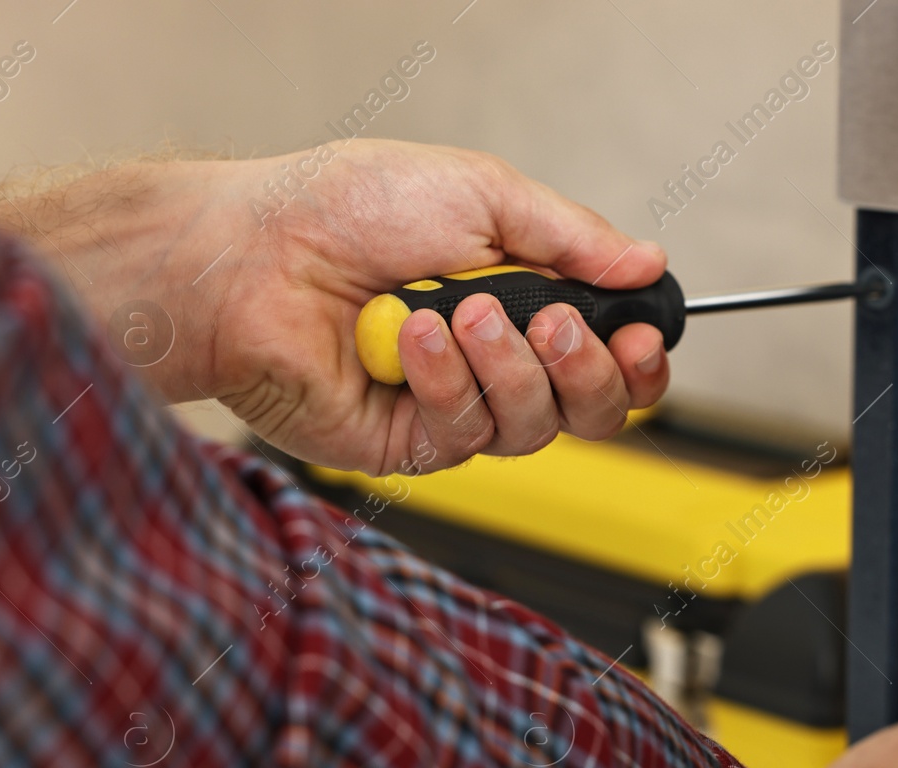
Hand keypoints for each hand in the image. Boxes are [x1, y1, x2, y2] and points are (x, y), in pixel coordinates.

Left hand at [0, 141, 670, 474]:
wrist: (251, 253)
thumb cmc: (346, 209)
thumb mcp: (481, 193)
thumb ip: (572, 237)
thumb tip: (646, 263)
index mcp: (525, 301)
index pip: (610, 356)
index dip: (637, 359)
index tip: (638, 334)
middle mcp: (497, 362)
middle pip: (592, 409)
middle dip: (588, 371)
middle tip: (557, 328)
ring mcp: (455, 406)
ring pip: (535, 428)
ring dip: (509, 369)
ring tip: (463, 312)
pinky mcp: (409, 444)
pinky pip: (464, 435)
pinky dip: (447, 382)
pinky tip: (412, 337)